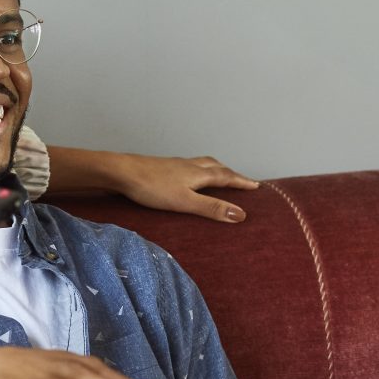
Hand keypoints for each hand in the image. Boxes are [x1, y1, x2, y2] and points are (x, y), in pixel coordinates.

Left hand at [110, 154, 260, 223]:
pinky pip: (189, 165)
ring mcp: (176, 164)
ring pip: (203, 163)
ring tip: (220, 173)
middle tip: (242, 179)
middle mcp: (190, 166)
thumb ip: (212, 208)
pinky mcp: (163, 167)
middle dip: (231, 173)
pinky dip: (199, 169)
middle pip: (217, 167)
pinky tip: (190, 176)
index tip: (256, 185)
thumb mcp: (186, 202)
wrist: (122, 172)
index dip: (241, 182)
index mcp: (198, 174)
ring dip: (216, 168)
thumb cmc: (152, 187)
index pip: (226, 177)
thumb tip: (240, 214)